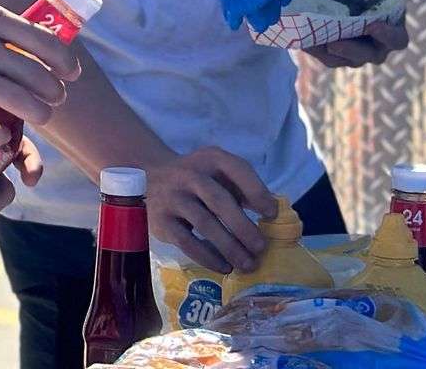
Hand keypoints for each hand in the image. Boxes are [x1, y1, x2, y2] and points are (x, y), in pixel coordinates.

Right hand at [146, 147, 276, 273]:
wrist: (152, 178)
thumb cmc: (199, 180)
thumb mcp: (219, 174)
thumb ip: (243, 189)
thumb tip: (273, 216)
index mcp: (210, 158)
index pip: (236, 169)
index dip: (256, 191)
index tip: (272, 214)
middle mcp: (189, 174)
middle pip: (219, 200)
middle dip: (243, 226)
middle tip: (261, 248)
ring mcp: (172, 197)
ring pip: (204, 223)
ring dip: (229, 247)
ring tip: (247, 264)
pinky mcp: (161, 220)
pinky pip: (187, 242)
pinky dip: (208, 257)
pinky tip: (224, 267)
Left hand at [299, 0, 425, 67]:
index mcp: (392, 29)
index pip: (397, 40)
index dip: (388, 35)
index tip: (374, 25)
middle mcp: (375, 45)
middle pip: (372, 56)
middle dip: (356, 50)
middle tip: (339, 41)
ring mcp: (354, 52)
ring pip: (349, 60)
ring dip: (338, 53)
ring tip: (324, 41)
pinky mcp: (333, 55)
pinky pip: (329, 60)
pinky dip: (320, 50)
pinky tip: (310, 41)